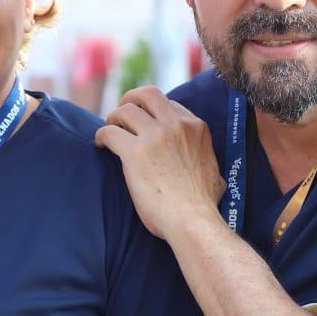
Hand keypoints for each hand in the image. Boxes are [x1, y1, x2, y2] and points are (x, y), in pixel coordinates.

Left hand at [95, 87, 225, 242]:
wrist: (193, 220)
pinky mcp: (134, 151)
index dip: (151, 111)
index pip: (168, 104)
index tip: (142, 122)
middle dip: (131, 100)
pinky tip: (101, 145)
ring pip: (125, 110)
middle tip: (121, 114)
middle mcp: (176, 125)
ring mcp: (155, 136)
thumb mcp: (215, 174)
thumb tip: (212, 176)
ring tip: (109, 132)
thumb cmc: (203, 206)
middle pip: (147, 94)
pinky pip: (110, 132)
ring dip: (113, 119)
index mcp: (196, 128)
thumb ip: (206, 165)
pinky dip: (102, 136)